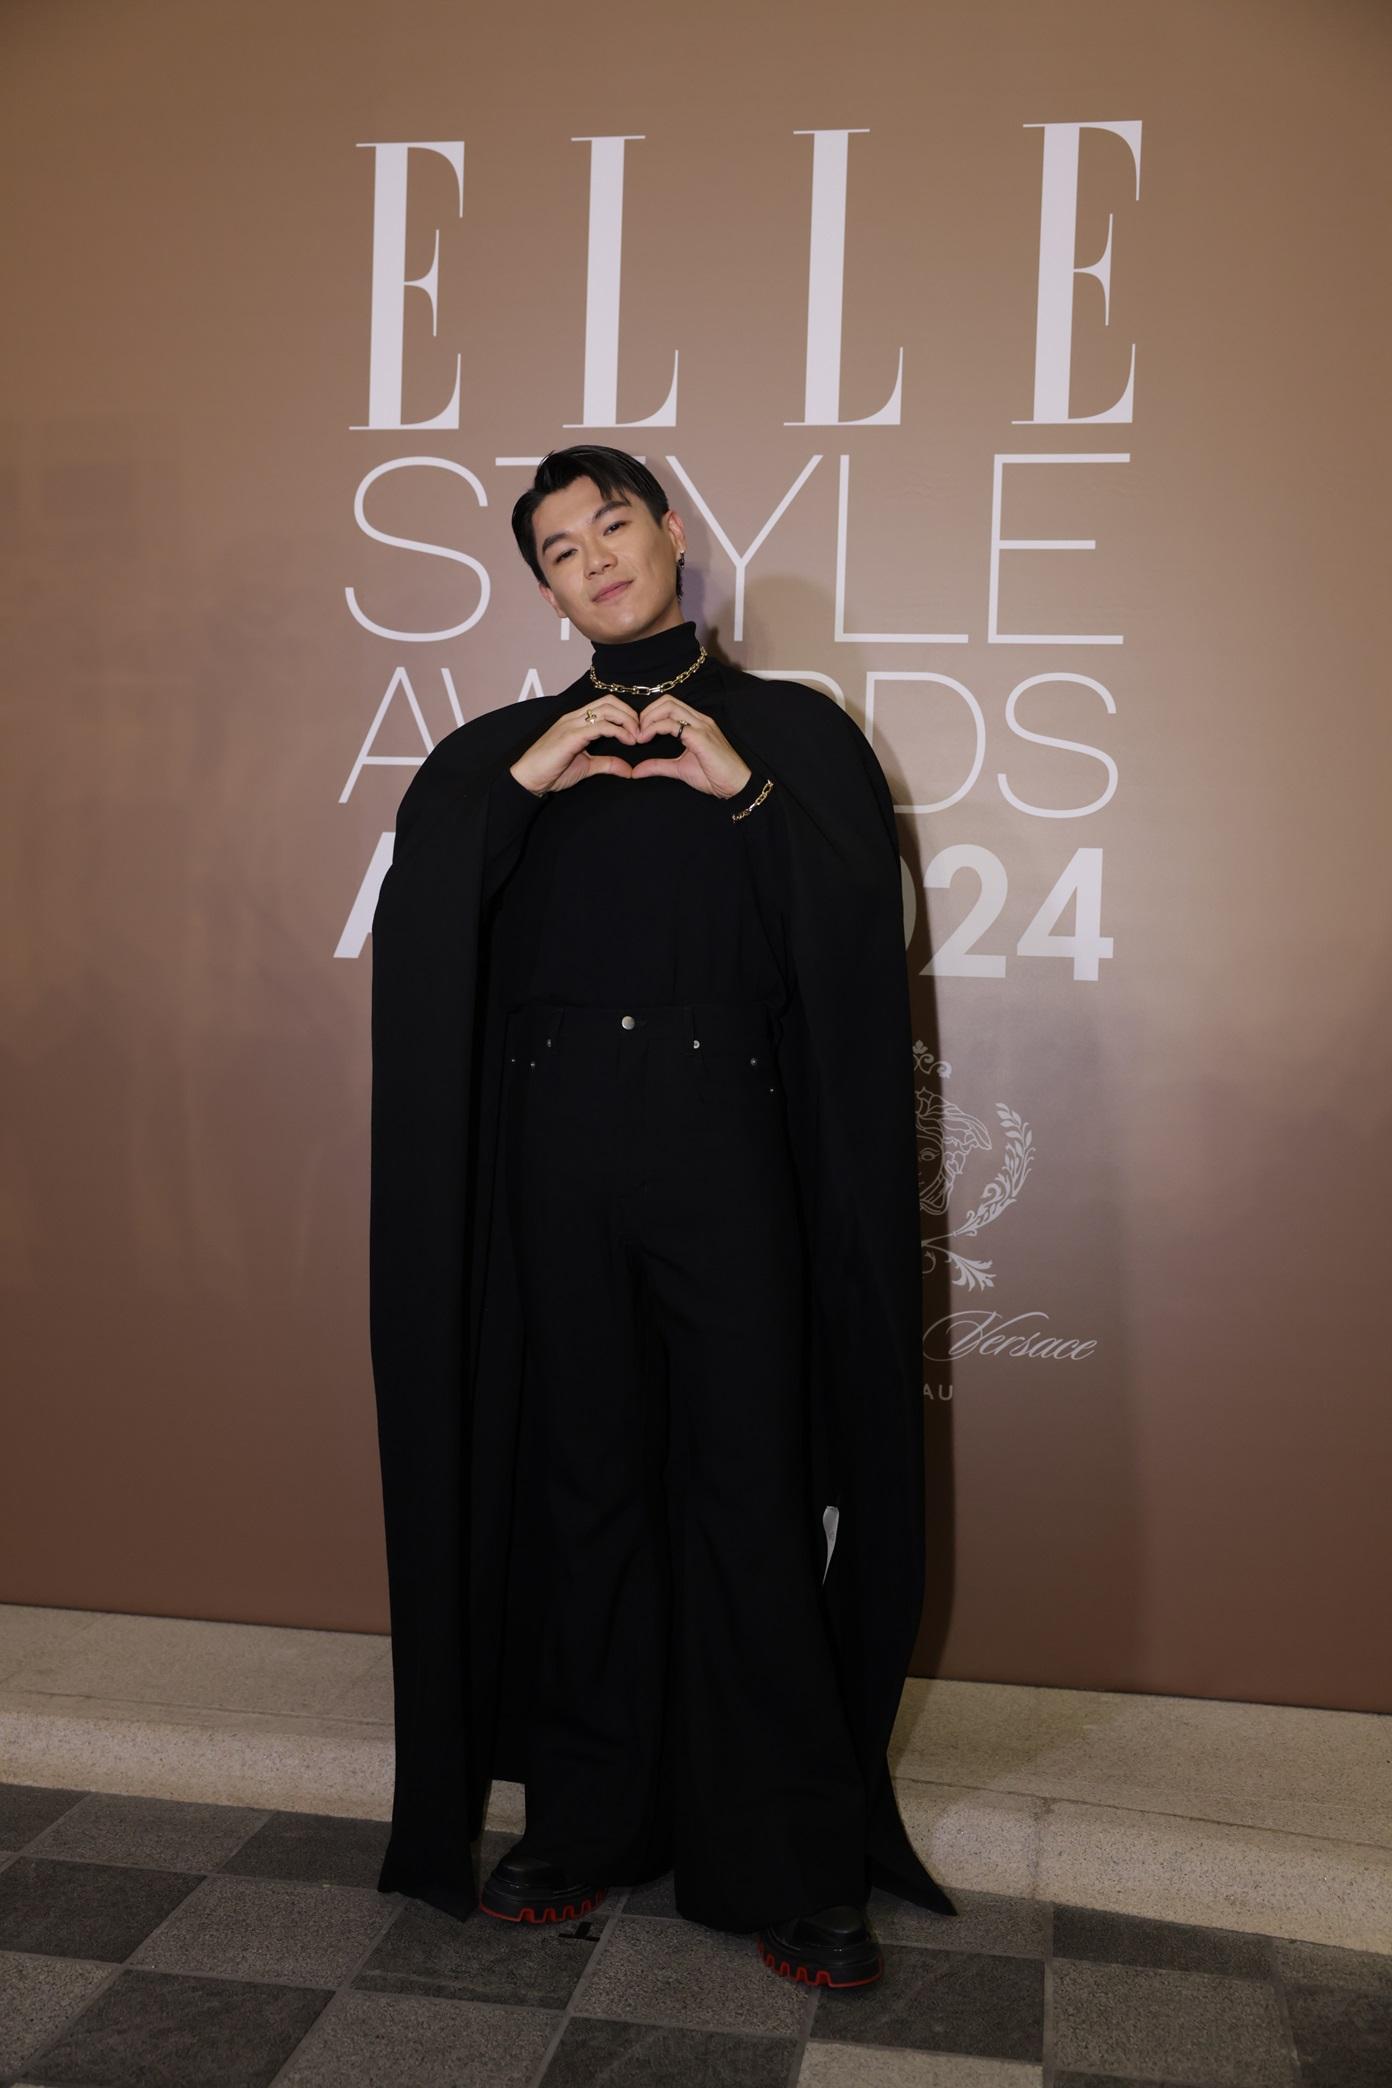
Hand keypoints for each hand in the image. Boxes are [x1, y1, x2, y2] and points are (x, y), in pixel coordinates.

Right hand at [509, 696, 640, 794]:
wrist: (528, 779)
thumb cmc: (551, 771)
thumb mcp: (586, 766)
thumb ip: (606, 764)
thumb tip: (627, 769)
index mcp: (577, 721)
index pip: (606, 704)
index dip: (626, 714)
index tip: (638, 732)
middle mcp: (574, 717)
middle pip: (609, 702)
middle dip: (630, 714)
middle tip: (642, 732)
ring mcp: (572, 724)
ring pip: (607, 709)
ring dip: (627, 721)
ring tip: (636, 737)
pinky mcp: (571, 735)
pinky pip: (600, 726)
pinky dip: (618, 731)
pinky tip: (627, 741)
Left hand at [629, 695, 752, 799]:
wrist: (736, 786)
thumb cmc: (714, 776)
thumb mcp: (679, 769)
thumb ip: (658, 766)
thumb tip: (637, 770)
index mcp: (696, 723)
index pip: (669, 705)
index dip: (650, 715)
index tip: (639, 733)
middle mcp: (699, 720)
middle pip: (667, 701)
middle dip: (647, 713)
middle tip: (637, 732)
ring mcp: (701, 726)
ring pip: (669, 707)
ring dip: (649, 718)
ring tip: (640, 736)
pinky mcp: (700, 737)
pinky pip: (673, 725)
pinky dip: (655, 728)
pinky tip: (646, 739)